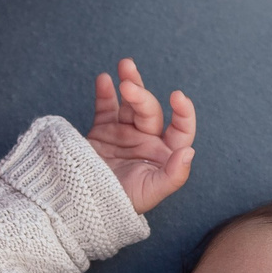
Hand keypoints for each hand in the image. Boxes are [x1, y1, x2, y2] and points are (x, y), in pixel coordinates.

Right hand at [86, 59, 196, 213]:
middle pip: (150, 110)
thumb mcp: (151, 193)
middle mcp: (147, 140)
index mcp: (164, 153)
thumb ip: (173, 175)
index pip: (181, 128)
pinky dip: (105, 93)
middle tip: (128, 85)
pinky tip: (104, 79)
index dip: (183, 111)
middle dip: (141, 94)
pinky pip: (106, 107)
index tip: (177, 97)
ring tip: (125, 66)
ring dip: (129, 83)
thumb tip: (189, 151)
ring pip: (130, 103)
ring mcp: (124, 133)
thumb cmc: (121, 204)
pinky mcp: (102, 131)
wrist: (82, 206)